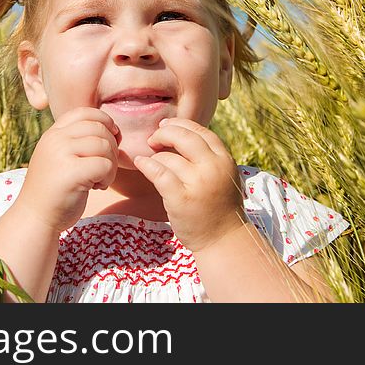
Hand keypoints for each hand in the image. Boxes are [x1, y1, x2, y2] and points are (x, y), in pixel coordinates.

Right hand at [14, 107, 120, 233]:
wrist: (35, 218)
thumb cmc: (55, 190)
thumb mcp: (61, 157)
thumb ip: (78, 141)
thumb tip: (114, 128)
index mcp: (53, 134)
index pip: (85, 113)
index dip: (105, 121)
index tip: (112, 138)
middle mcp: (55, 139)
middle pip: (99, 128)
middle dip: (112, 146)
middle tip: (106, 167)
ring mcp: (61, 154)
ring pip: (104, 145)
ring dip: (111, 164)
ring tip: (100, 179)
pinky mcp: (71, 172)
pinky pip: (105, 164)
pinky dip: (108, 177)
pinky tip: (97, 187)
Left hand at [135, 117, 245, 252]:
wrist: (223, 239)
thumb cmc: (220, 207)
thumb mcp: (223, 175)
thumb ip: (209, 157)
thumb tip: (181, 133)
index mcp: (224, 159)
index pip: (201, 131)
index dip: (180, 124)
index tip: (166, 126)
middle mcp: (213, 168)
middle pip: (183, 136)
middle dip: (164, 133)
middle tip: (153, 139)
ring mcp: (197, 183)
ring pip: (168, 156)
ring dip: (155, 156)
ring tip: (152, 162)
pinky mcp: (181, 198)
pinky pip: (158, 172)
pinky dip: (146, 165)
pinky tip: (140, 163)